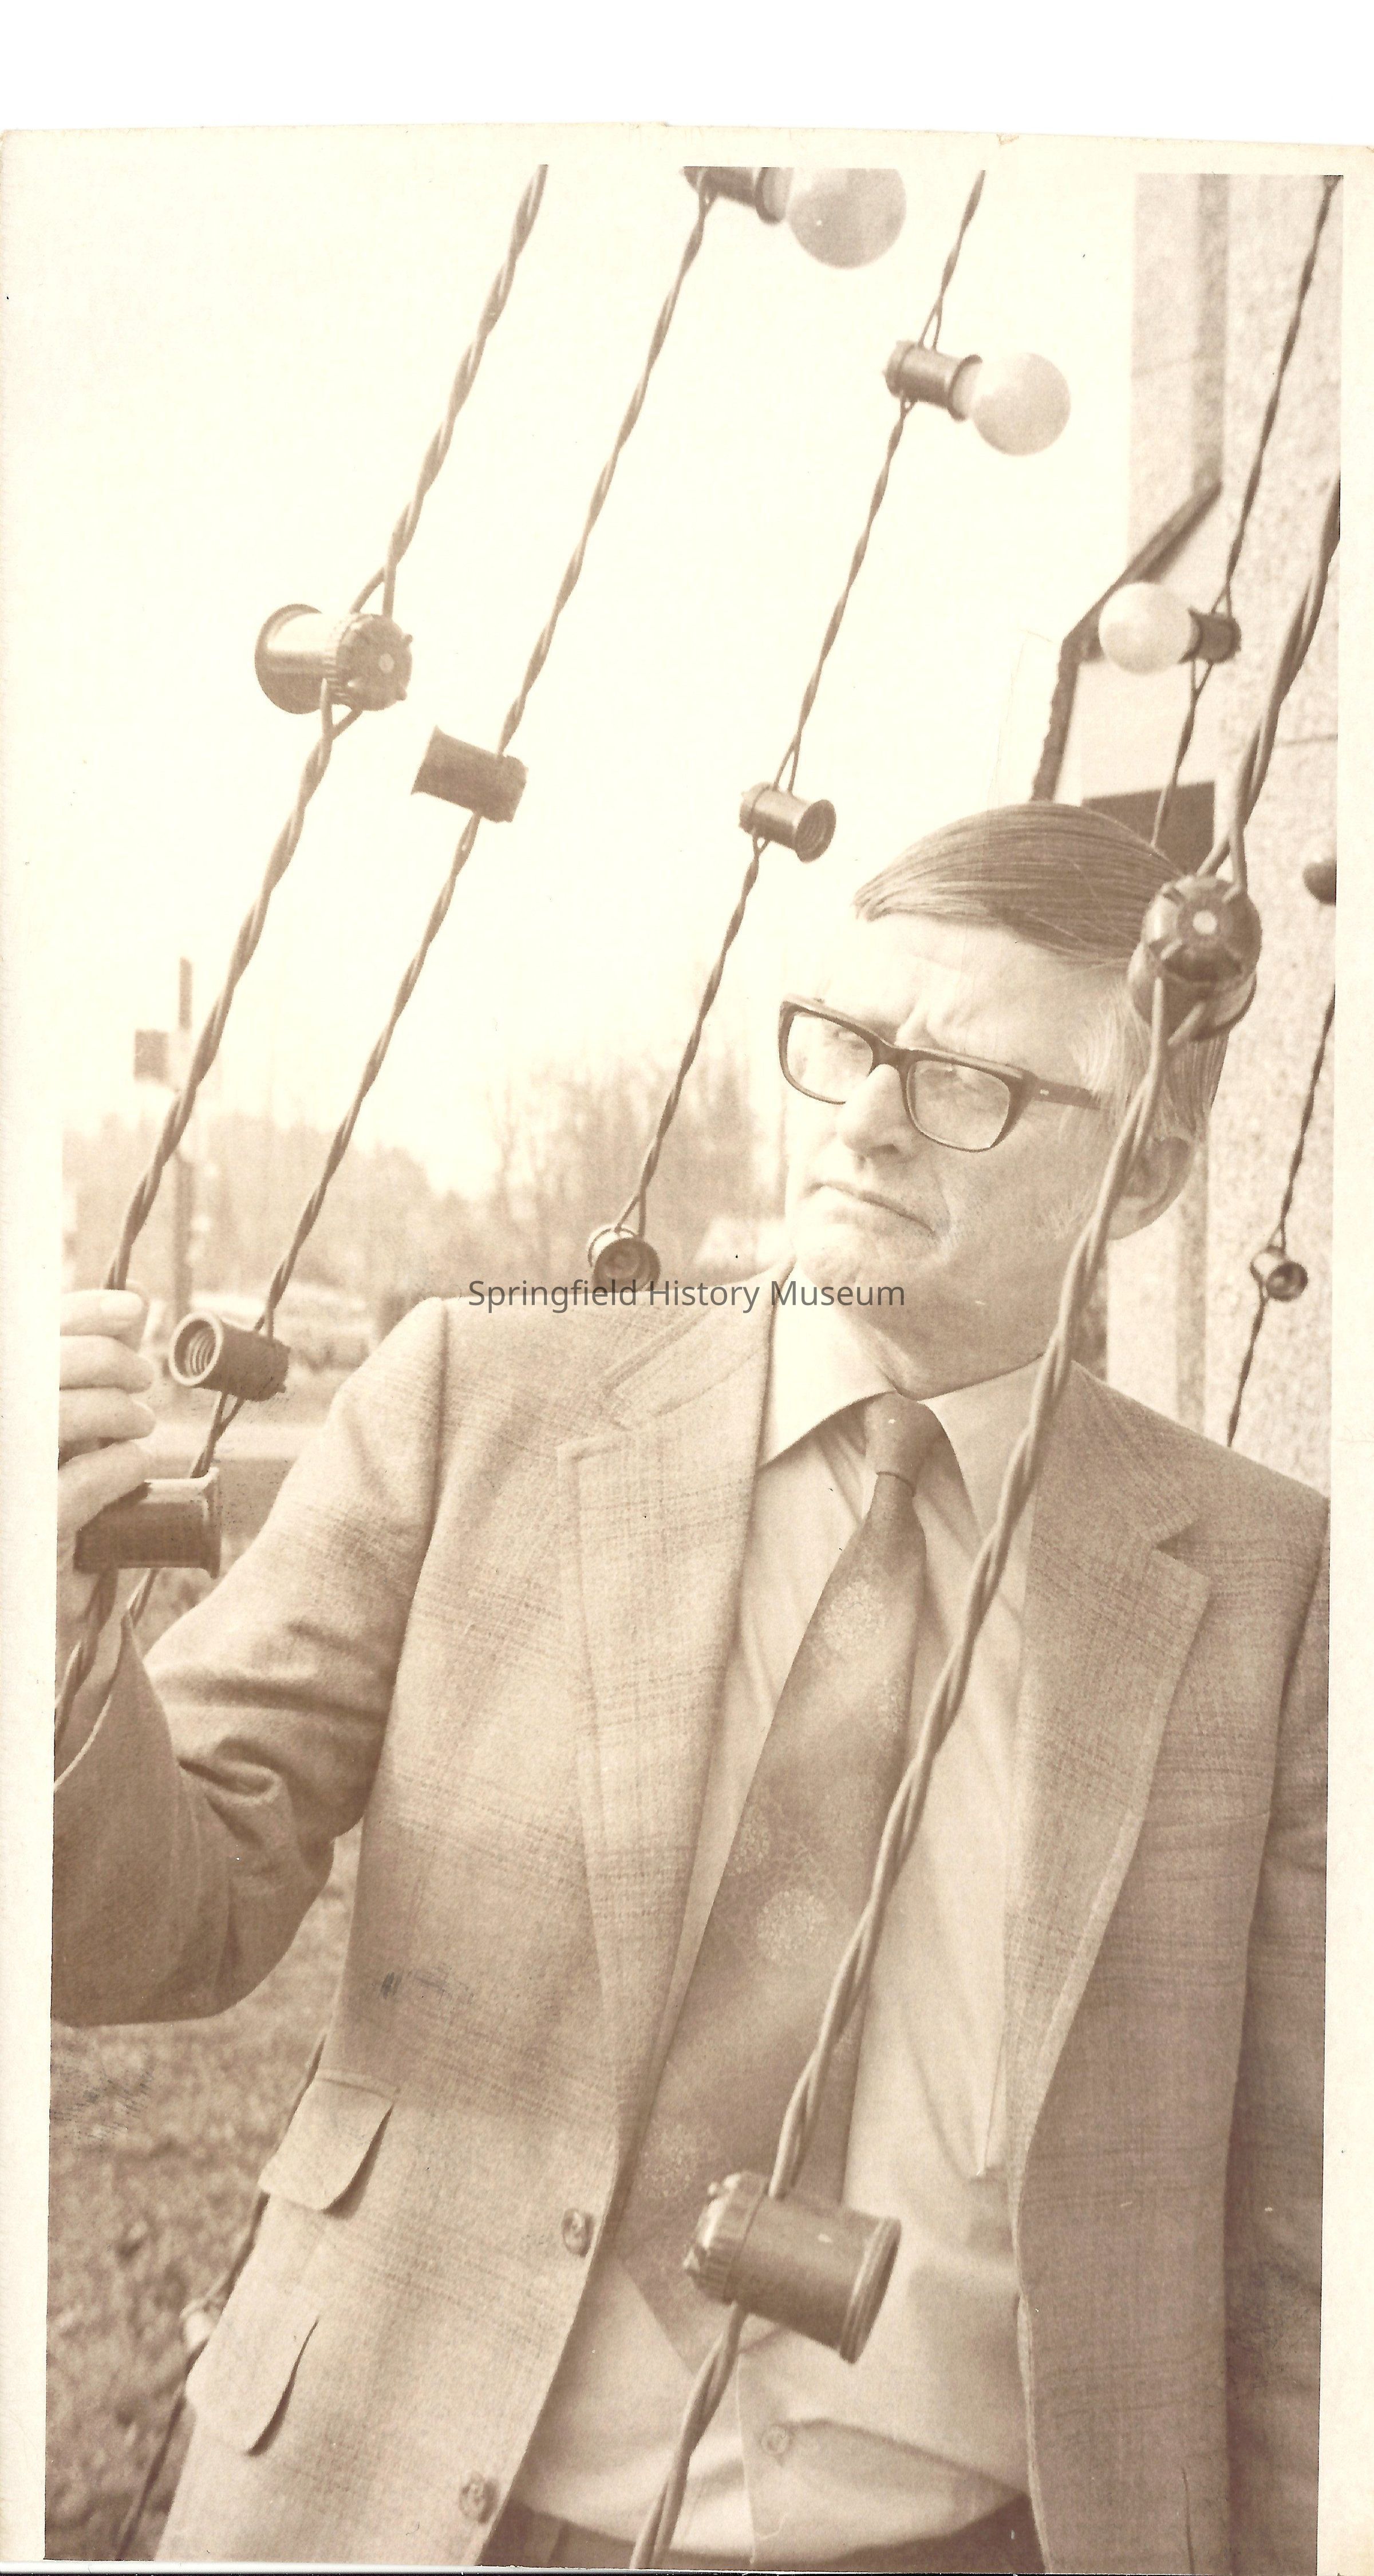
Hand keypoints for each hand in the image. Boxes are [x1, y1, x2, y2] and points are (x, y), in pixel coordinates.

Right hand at [57, 1288, 155, 1711]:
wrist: (35, 1614)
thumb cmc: (52, 1506)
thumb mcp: (67, 1436)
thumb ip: (87, 1379)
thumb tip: (132, 1312)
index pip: (24, 1339)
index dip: (80, 1313)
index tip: (134, 1308)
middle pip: (42, 1370)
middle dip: (106, 1361)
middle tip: (144, 1379)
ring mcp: (7, 1481)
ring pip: (57, 1420)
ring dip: (115, 1412)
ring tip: (141, 1425)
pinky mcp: (26, 1531)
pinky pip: (76, 1485)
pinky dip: (116, 1466)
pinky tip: (132, 1466)